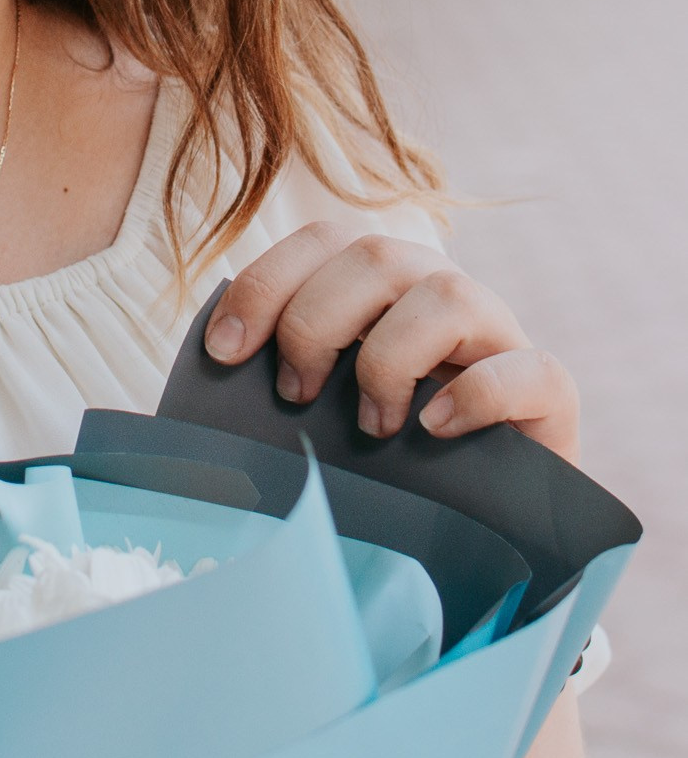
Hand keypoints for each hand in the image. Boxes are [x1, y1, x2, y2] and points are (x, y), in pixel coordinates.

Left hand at [203, 223, 579, 462]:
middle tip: (296, 395)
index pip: (320, 240)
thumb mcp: (322, 400)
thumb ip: (283, 370)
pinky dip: (475, 393)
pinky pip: (528, 367)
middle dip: (316, 323)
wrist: (477, 517)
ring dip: (389, 358)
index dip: (266, 285)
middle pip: (375, 255)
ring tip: (370, 424)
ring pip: (448, 293)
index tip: (226, 351)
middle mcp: (437, 288)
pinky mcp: (549, 390)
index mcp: (377, 279)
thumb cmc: (379, 450)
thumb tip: (208, 375)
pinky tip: (433, 427)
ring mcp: (498, 332)